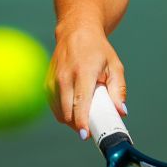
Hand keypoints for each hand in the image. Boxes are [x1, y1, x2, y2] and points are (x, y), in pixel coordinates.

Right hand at [47, 22, 127, 137]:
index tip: (86, 134)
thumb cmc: (98, 50)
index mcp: (84, 72)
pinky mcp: (46, 82)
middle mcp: (65, 76)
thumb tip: (121, 111)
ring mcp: (53, 80)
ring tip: (84, 114)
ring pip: (58, 112)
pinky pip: (53, 106)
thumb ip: (118, 89)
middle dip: (78, 124)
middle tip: (91, 126)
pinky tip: (73, 107)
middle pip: (67, 112)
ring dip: (70, 120)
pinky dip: (63, 111)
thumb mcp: (115, 66)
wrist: (76, 31)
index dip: (82, 122)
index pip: (80, 103)